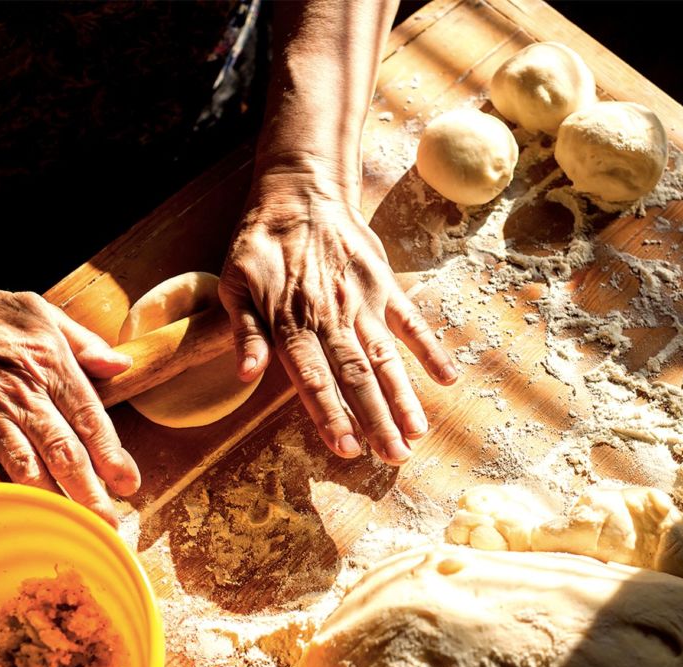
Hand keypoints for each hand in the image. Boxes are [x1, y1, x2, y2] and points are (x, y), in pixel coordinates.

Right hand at [0, 274, 139, 524]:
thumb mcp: (41, 312)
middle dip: (89, 491)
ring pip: (23, 467)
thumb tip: (122, 367)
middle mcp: (21, 392)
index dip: (112, 455)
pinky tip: (13, 512)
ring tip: (71, 526)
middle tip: (109, 521)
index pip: (90, 418)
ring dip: (50, 500)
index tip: (129, 483)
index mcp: (50, 363)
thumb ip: (85, 343)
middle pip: (63, 451)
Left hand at [219, 169, 457, 464]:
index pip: (313, 379)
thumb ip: (244, 332)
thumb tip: (246, 375)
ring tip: (417, 434)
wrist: (300, 192)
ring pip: (386, 357)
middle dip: (376, 421)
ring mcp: (363, 302)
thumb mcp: (235, 284)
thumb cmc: (261, 244)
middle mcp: (331, 317)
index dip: (331, 416)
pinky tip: (447, 378)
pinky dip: (430, 348)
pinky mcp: (384, 285)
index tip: (348, 450)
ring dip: (403, 397)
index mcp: (291, 322)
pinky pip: (411, 320)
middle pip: (356, 377)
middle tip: (394, 458)